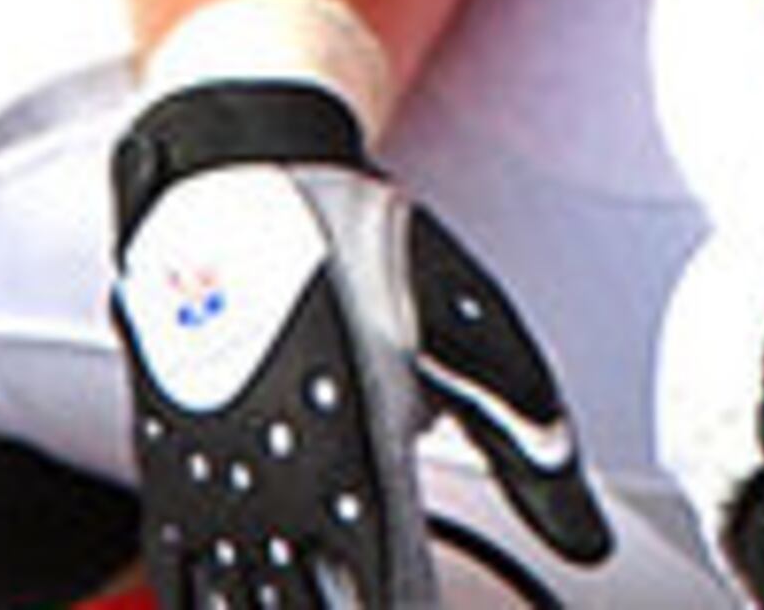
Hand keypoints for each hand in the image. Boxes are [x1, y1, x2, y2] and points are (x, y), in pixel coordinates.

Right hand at [110, 79, 610, 606]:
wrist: (237, 195)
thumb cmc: (368, 254)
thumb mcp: (474, 336)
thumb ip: (530, 449)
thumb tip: (590, 543)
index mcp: (367, 456)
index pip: (393, 589)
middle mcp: (283, 485)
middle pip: (318, 609)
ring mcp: (219, 483)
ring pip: (248, 601)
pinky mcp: (173, 471)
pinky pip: (185, 569)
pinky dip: (215, 603)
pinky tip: (234, 608)